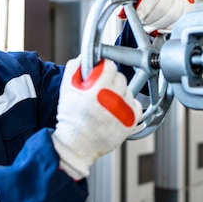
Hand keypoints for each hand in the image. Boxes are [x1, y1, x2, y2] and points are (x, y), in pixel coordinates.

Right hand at [52, 57, 142, 179]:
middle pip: (120, 77)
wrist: (77, 144)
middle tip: (101, 90)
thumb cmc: (71, 118)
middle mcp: (114, 98)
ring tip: (106, 103)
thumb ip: (75, 68)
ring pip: (128, 91)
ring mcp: (124, 110)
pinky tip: (116, 110)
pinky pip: (136, 105)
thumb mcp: (66, 89)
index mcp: (98, 88)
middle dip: (111, 81)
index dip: (103, 68)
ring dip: (119, 94)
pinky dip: (128, 106)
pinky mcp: (131, 121)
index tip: (100, 73)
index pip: (110, 65)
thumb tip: (84, 57)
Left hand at [121, 0, 194, 33]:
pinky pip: (181, 20)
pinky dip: (169, 27)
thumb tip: (121, 13)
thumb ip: (129, 3)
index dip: (145, 8)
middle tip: (145, 24)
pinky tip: (161, 28)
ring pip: (174, 15)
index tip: (139, 17)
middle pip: (164, 6)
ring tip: (151, 27)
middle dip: (152, 19)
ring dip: (160, 24)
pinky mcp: (189, 7)